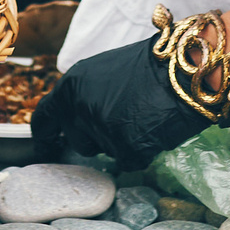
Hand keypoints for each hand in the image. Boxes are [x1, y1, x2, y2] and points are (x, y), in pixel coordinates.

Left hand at [27, 31, 227, 170]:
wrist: (185, 69)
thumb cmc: (149, 67)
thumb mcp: (103, 73)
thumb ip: (83, 96)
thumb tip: (74, 120)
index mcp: (71, 86)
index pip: (44, 118)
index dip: (45, 136)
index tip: (47, 146)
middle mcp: (80, 108)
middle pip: (78, 141)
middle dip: (96, 137)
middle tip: (123, 118)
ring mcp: (102, 130)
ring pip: (105, 152)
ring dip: (120, 143)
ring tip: (141, 118)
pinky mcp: (126, 148)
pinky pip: (128, 162)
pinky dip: (141, 152)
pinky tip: (153, 130)